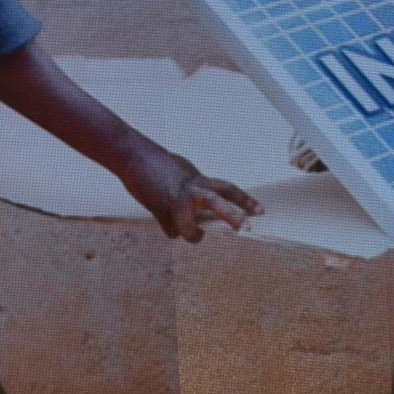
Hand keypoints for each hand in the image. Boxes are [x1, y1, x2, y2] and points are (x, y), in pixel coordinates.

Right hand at [116, 142, 258, 241]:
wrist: (133, 157)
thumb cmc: (157, 165)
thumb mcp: (183, 175)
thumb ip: (195, 189)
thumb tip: (201, 208)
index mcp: (198, 179)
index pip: (227, 189)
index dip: (244, 200)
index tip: (260, 211)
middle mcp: (191, 189)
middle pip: (218, 200)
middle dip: (234, 215)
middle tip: (248, 229)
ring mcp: (176, 200)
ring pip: (192, 223)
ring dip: (195, 233)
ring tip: (197, 237)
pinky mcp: (160, 209)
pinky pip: (171, 229)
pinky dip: (172, 230)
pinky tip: (169, 226)